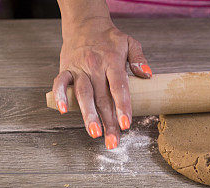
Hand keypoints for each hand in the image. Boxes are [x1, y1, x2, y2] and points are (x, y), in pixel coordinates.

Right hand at [52, 16, 150, 148]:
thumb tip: (148, 75)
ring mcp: (79, 68)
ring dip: (88, 115)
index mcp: (112, 61)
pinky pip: (60, 83)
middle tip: (112, 141)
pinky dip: (60, 96)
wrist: (85, 23)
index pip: (119, 87)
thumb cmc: (109, 38)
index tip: (125, 124)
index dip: (123, 106)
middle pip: (102, 98)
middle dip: (108, 122)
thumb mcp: (129, 42)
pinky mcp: (66, 69)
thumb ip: (139, 59)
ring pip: (83, 94)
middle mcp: (95, 66)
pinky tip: (64, 111)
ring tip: (95, 133)